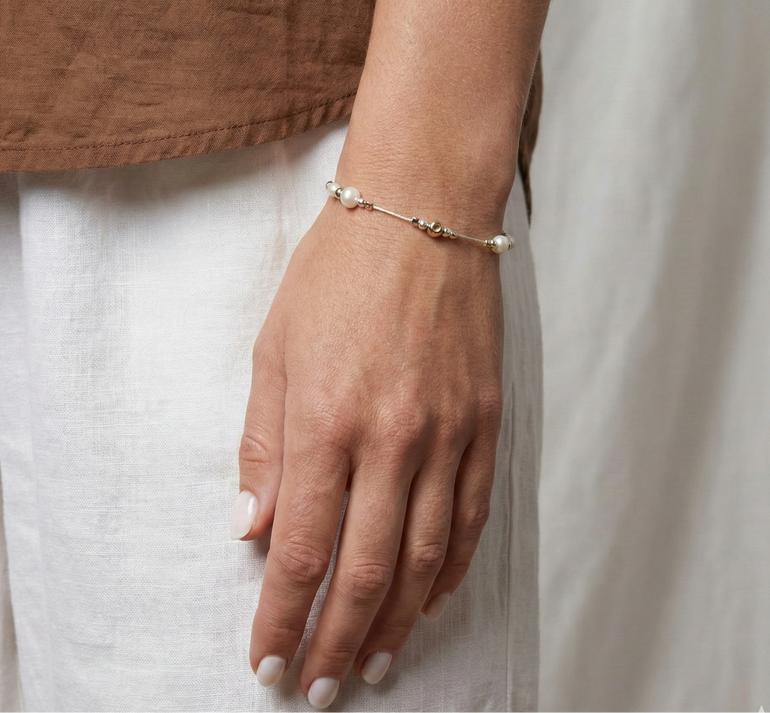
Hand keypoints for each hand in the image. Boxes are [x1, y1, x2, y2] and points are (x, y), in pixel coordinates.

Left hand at [232, 196, 504, 706]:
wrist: (420, 215)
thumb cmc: (336, 276)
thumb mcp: (274, 351)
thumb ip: (263, 446)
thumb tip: (250, 529)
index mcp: (325, 420)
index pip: (299, 548)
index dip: (282, 616)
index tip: (269, 659)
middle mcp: (390, 439)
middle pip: (363, 569)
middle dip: (336, 639)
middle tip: (321, 685)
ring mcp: (446, 434)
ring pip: (423, 557)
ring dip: (394, 620)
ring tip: (373, 661)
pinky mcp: (484, 423)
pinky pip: (470, 515)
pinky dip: (449, 569)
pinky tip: (428, 599)